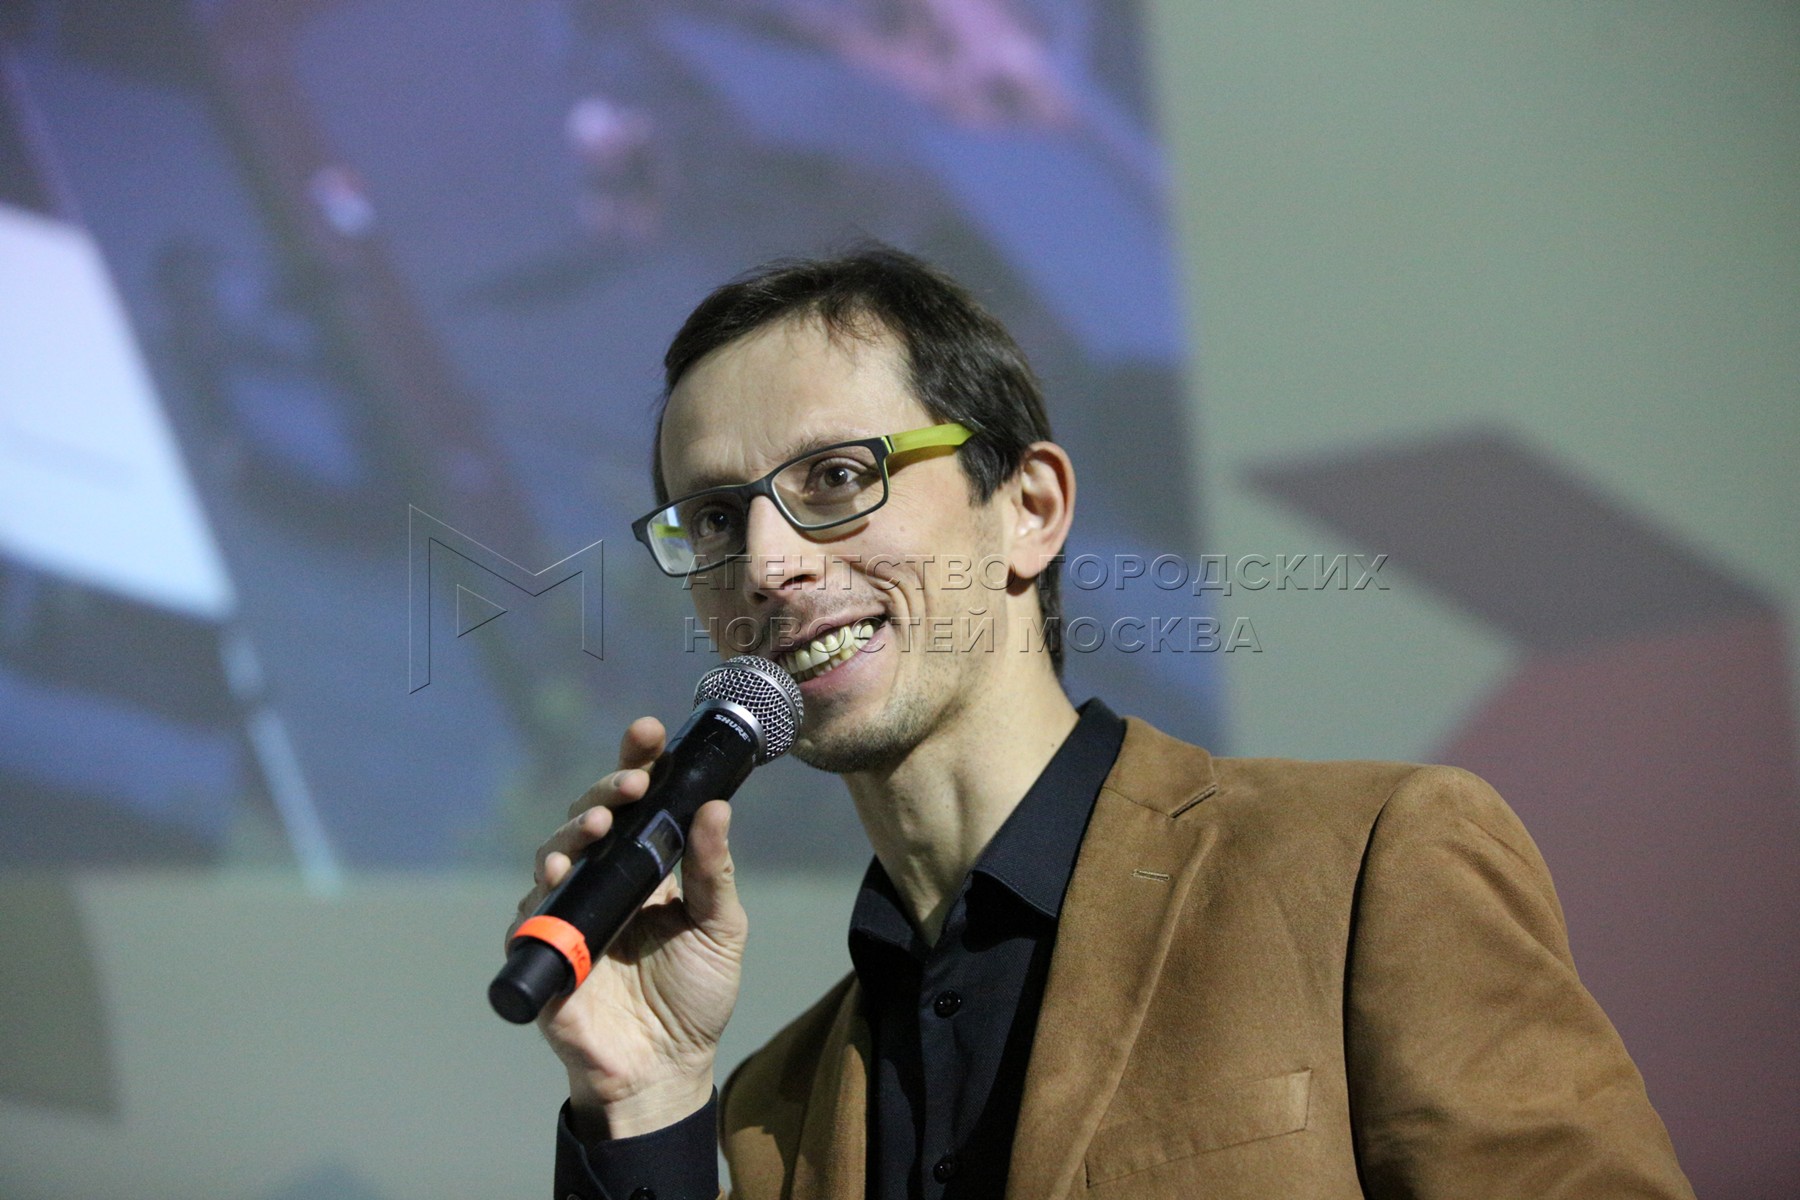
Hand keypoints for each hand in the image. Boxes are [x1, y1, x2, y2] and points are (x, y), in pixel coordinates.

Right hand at [509, 716, 745, 1137]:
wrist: (665, 1069)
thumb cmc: (694, 997)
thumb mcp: (720, 928)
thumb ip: (716, 872)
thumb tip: (718, 807)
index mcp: (648, 867)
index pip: (639, 803)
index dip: (636, 764)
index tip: (647, 733)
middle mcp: (605, 881)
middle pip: (591, 817)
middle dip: (606, 792)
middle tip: (631, 786)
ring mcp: (571, 912)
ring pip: (557, 852)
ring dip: (573, 831)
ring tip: (597, 827)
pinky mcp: (546, 950)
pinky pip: (532, 911)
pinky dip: (541, 890)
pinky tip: (557, 874)